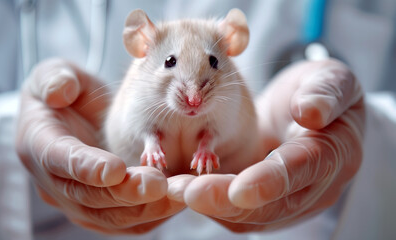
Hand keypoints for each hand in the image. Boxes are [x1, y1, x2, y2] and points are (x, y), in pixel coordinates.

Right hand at [16, 59, 184, 233]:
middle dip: (125, 193)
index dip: (86, 168)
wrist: (71, 119)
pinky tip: (176, 200)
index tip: (115, 169)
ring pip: (110, 216)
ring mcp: (77, 200)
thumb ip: (55, 78)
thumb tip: (59, 92)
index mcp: (39, 144)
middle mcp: (55, 181)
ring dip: (144, 208)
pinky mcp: (100, 210)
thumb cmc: (65, 93)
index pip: (59, 160)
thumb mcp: (53, 74)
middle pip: (89, 197)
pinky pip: (126, 222)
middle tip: (158, 183)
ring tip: (176, 193)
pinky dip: (152, 214)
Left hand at [167, 59, 364, 231]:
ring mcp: (287, 198)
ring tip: (175, 189)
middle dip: (227, 200)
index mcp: (336, 153)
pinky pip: (237, 211)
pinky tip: (181, 189)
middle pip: (271, 204)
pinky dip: (209, 202)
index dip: (272, 182)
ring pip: (250, 215)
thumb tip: (311, 112)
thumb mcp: (332, 79)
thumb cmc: (321, 91)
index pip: (303, 170)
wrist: (310, 110)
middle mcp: (313, 186)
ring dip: (211, 205)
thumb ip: (326, 92)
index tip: (239, 189)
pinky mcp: (263, 199)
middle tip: (188, 192)